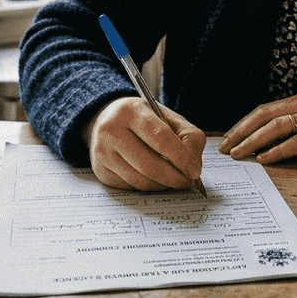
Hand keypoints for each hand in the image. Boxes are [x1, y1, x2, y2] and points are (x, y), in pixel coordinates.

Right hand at [83, 97, 206, 190]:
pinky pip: (132, 187)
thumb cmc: (143, 119)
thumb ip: (188, 136)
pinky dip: (150, 186)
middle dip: (175, 178)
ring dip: (163, 185)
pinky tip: (155, 178)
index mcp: (131, 111)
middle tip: (188, 181)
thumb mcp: (167, 117)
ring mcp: (103, 152)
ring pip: (141, 180)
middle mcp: (111, 130)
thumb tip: (193, 166)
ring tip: (174, 179)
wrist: (107, 120)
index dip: (181, 157)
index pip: (160, 137)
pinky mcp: (101, 171)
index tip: (194, 170)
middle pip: (149, 164)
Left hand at [218, 92, 296, 163]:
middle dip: (240, 131)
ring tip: (238, 154)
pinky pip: (296, 142)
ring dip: (253, 141)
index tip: (229, 136)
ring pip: (275, 127)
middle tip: (224, 147)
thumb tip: (274, 138)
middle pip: (263, 116)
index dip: (244, 123)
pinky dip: (278, 151)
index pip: (264, 109)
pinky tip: (264, 158)